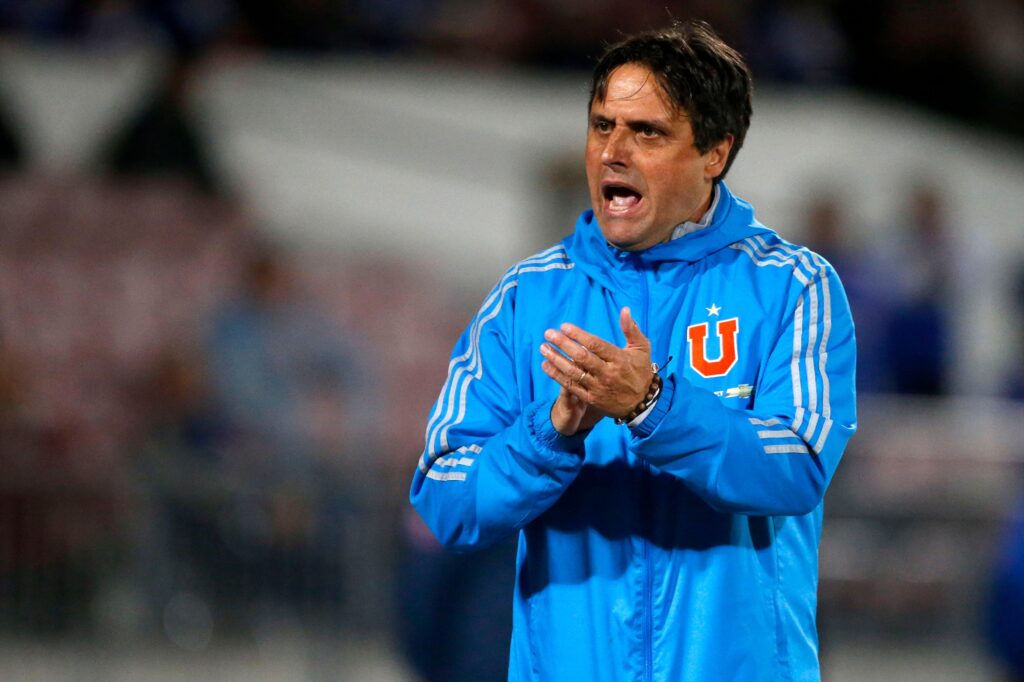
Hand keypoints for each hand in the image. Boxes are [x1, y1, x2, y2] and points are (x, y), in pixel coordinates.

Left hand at [540, 307, 652, 432]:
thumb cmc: (641, 371)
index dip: (578, 335)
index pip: (595, 345)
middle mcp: (607, 373)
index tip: (564, 326)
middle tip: (548, 334)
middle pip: (581, 357)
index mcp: (619, 359)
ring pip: (573, 372)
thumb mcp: (642, 348)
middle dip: (563, 344)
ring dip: (555, 359)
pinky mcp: (591, 398)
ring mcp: (598, 387)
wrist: (642, 403)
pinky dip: (556, 376)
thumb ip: (631, 329)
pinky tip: (545, 366)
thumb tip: (624, 309)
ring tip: (543, 348)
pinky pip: (571, 386)